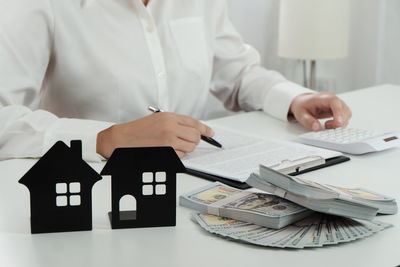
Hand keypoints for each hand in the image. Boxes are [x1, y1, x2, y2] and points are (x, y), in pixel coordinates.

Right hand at [96, 112, 213, 157]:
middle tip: (188, 141)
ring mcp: (168, 140)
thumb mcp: (158, 119)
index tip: (210, 133)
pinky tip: (168, 150)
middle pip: (195, 136)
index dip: (205, 129)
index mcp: (169, 117)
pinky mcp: (166, 152)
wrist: (124, 139)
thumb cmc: (139, 130)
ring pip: (190, 148)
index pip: (194, 123)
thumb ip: (176, 122)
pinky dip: (177, 155)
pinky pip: (181, 156)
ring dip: (185, 149)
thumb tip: (194, 129)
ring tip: (173, 145)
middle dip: (195, 140)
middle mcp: (170, 127)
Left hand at [289, 92, 351, 130]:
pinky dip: (340, 123)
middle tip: (327, 126)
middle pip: (343, 109)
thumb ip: (308, 121)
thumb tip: (317, 128)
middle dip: (339, 121)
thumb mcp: (300, 114)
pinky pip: (344, 117)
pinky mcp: (338, 110)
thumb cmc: (302, 106)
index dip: (338, 112)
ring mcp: (337, 104)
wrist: (302, 103)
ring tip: (327, 125)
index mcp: (322, 98)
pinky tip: (330, 125)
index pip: (334, 102)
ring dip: (340, 123)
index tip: (338, 123)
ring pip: (346, 114)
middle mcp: (332, 99)